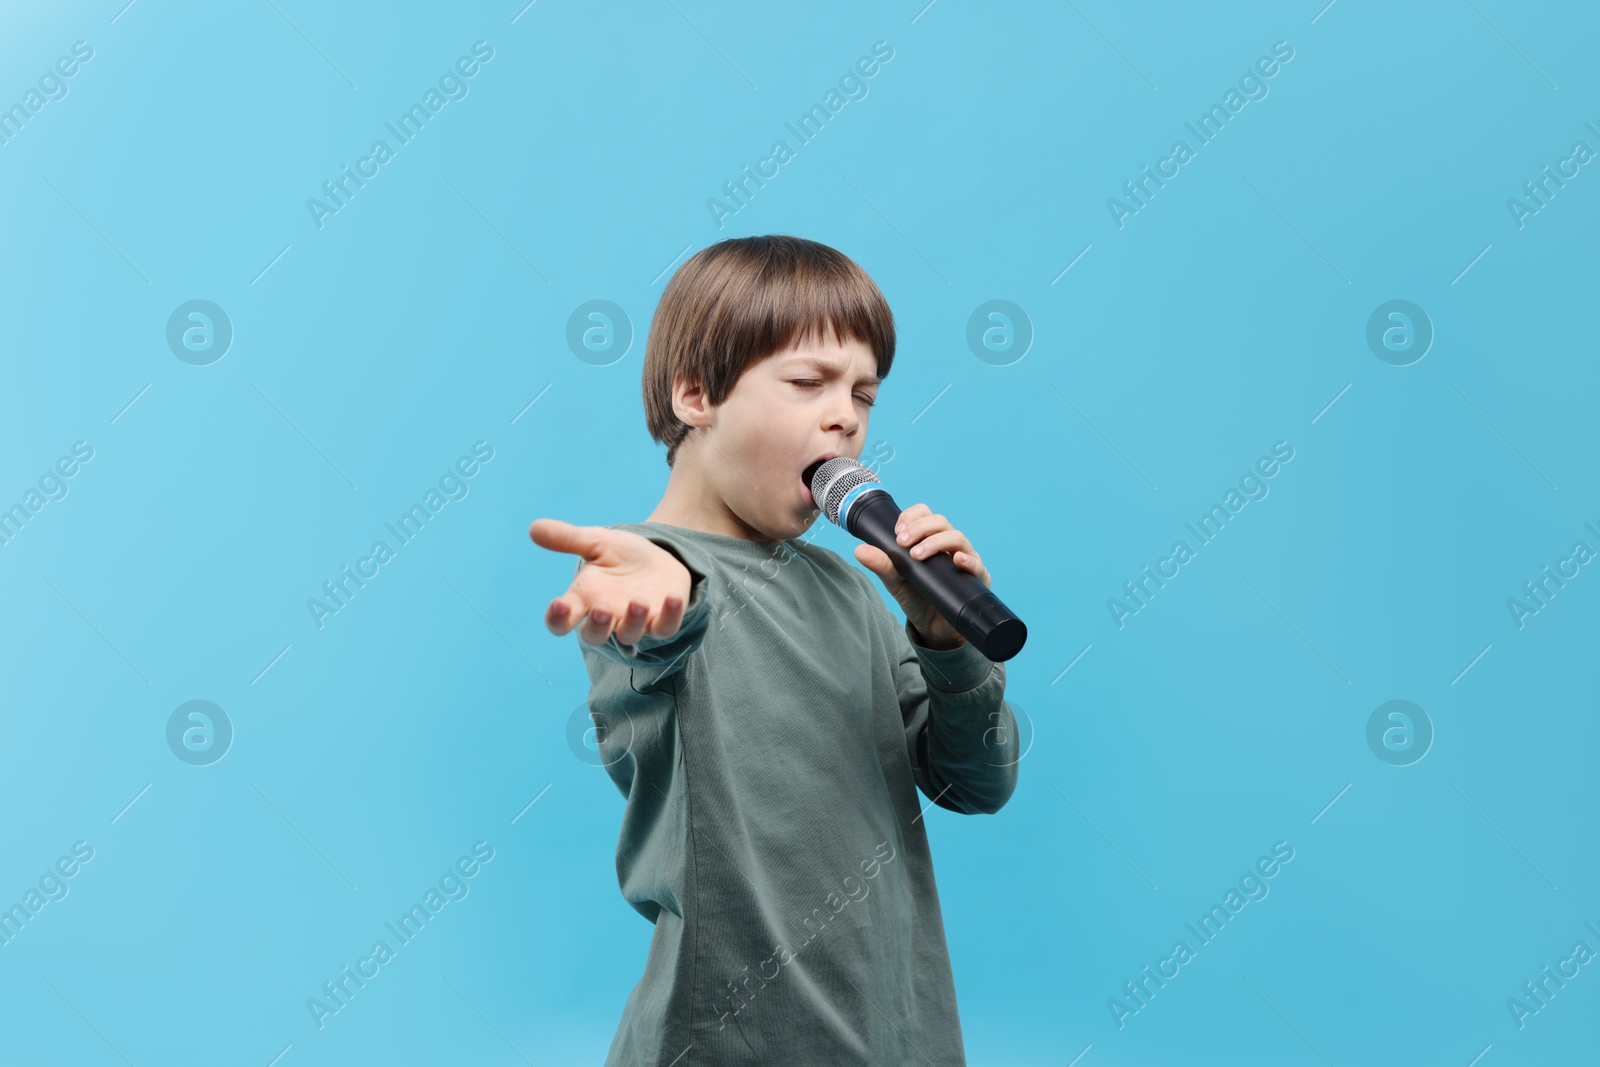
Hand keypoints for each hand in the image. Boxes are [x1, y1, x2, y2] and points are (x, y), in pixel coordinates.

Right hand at [528, 518, 692, 646]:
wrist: (659, 555)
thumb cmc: (622, 556)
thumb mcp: (597, 542)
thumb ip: (568, 538)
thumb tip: (534, 527)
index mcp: (584, 600)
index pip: (562, 620)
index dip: (558, 618)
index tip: (558, 605)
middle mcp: (608, 616)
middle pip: (594, 637)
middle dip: (596, 627)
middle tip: (601, 609)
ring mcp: (635, 622)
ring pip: (629, 635)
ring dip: (633, 622)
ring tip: (638, 602)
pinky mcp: (663, 620)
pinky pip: (666, 627)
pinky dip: (670, 615)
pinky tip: (673, 597)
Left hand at [852, 503, 990, 649]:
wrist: (933, 627)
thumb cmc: (917, 597)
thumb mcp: (895, 581)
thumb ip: (881, 564)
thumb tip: (859, 550)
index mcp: (930, 539)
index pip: (925, 515)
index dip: (912, 517)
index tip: (897, 531)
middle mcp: (949, 545)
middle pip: (940, 522)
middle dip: (919, 528)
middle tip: (902, 543)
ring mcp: (965, 559)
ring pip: (957, 537)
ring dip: (936, 542)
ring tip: (917, 555)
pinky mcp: (977, 578)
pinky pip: (977, 565)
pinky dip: (968, 560)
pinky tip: (957, 560)